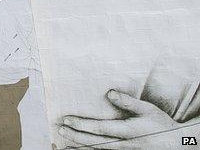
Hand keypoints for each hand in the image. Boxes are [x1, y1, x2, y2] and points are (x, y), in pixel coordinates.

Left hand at [59, 90, 181, 148]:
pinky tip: (80, 149)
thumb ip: (128, 102)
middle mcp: (125, 144)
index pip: (100, 128)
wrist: (176, 144)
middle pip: (95, 142)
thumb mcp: (148, 110)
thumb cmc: (161, 124)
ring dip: (81, 147)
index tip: (67, 120)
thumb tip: (109, 93)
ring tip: (64, 144)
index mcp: (129, 131)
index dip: (82, 125)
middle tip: (61, 129)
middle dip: (76, 136)